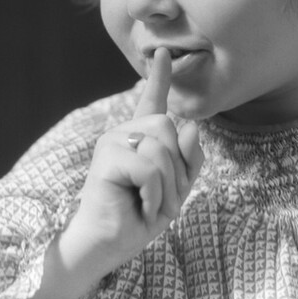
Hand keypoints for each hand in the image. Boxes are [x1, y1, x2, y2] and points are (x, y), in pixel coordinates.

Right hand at [37, 47, 203, 298]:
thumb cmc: (138, 217)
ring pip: (163, 148)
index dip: (160, 77)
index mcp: (140, 138)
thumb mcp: (175, 189)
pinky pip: (151, 168)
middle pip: (170, 127)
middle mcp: (124, 133)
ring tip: (151, 206)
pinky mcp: (107, 158)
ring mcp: (113, 142)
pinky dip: (156, 195)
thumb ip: (189, 160)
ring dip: (168, 188)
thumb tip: (191, 126)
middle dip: (178, 170)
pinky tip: (141, 209)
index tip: (165, 52)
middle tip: (164, 199)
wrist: (106, 247)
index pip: (153, 102)